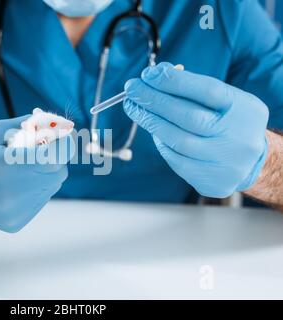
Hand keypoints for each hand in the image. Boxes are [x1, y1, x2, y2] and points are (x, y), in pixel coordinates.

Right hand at [0, 116, 70, 231]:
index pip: (55, 156)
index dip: (64, 142)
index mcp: (3, 166)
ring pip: (52, 186)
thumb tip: (60, 123)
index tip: (61, 133)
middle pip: (58, 172)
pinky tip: (15, 182)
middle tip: (39, 147)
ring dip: (45, 172)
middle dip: (54, 156)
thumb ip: (30, 126)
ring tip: (20, 166)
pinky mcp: (15, 223)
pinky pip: (40, 199)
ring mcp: (14, 213)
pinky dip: (36, 187)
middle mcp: (11, 194)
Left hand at [123, 62, 268, 197]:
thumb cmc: (228, 122)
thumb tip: (154, 75)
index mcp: (244, 109)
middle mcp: (238, 137)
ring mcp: (226, 162)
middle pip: (189, 117)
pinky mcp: (212, 181)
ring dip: (150, 121)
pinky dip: (161, 143)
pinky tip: (152, 130)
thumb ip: (192, 88)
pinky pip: (176, 160)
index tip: (148, 74)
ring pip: (178, 141)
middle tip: (132, 89)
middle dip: (154, 100)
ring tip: (133, 107)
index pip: (208, 91)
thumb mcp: (222, 100)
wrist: (253, 162)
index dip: (174, 81)